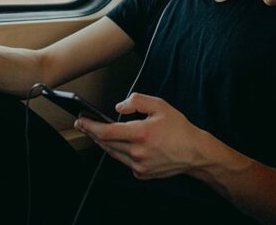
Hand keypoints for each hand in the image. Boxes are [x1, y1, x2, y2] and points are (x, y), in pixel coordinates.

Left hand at [75, 93, 208, 178]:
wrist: (194, 152)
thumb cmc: (179, 129)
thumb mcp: (160, 106)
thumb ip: (137, 101)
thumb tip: (118, 107)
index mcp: (141, 133)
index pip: (107, 131)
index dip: (90, 126)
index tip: (81, 120)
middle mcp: (138, 152)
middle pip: (105, 143)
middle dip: (92, 132)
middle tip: (84, 124)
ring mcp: (139, 165)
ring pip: (112, 153)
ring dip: (102, 142)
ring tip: (96, 132)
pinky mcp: (141, 173)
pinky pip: (124, 161)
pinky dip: (119, 151)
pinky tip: (120, 143)